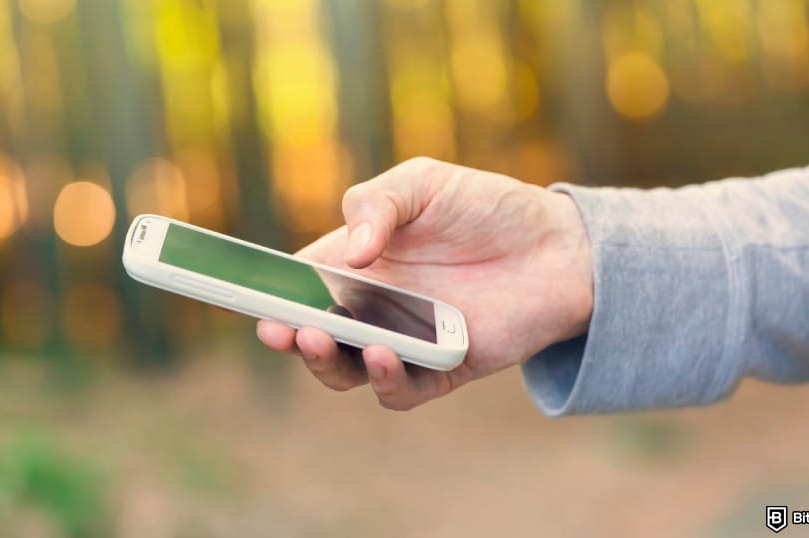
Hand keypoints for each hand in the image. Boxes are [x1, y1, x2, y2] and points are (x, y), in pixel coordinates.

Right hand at [257, 157, 592, 409]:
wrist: (560, 245)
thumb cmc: (488, 207)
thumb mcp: (426, 183)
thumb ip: (379, 203)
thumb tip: (349, 252)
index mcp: (359, 261)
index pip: (301, 284)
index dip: (271, 294)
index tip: (248, 297)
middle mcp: (376, 306)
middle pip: (316, 335)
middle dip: (292, 336)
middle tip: (284, 327)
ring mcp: (407, 340)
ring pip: (350, 371)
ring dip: (330, 363)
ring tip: (327, 336)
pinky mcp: (444, 368)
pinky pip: (404, 392)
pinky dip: (389, 382)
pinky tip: (389, 355)